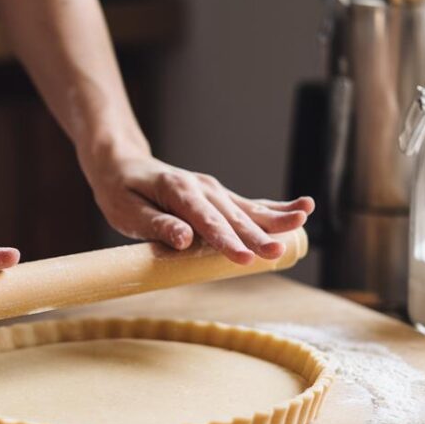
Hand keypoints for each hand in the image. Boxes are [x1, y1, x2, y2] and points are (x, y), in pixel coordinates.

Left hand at [83, 152, 313, 263]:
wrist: (122, 165)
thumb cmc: (121, 192)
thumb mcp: (126, 213)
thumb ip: (157, 226)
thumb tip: (185, 240)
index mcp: (178, 191)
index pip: (206, 221)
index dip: (226, 241)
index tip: (243, 259)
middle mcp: (202, 187)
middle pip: (233, 216)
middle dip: (256, 235)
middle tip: (277, 252)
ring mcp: (214, 190)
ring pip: (248, 208)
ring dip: (275, 218)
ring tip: (303, 221)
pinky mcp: (219, 196)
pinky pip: (251, 204)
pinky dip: (276, 208)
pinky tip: (303, 211)